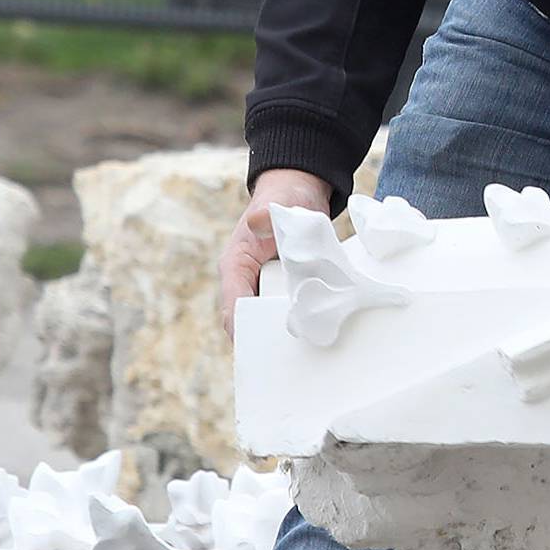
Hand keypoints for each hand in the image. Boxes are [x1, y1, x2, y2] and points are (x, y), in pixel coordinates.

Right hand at [221, 168, 332, 337]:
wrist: (302, 191)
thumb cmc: (283, 196)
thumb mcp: (276, 204)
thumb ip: (267, 215)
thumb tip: (258, 221)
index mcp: (236, 264)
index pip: (232, 302)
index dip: (241, 325)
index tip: (254, 345)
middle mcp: (247, 280)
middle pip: (249, 319)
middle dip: (263, 338)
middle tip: (284, 359)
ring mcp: (267, 285)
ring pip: (268, 319)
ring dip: (282, 334)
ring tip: (301, 353)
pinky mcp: (286, 287)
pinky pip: (288, 311)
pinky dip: (298, 322)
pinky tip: (316, 335)